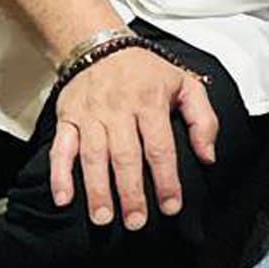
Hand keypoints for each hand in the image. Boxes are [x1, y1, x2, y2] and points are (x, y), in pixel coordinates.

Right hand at [49, 46, 217, 229]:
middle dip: (131, 192)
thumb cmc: (148, 70)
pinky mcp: (67, 119)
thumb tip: (209, 156)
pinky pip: (61, 149)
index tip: (171, 206)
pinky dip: (59, 174)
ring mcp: (90, 116)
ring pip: (93, 157)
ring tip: (104, 219)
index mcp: (151, 102)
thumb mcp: (186, 84)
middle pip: (125, 156)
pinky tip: (64, 199)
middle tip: (136, 223)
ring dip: (97, 190)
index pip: (160, 147)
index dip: (166, 179)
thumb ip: (203, 119)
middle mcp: (119, 110)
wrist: (100, 44)